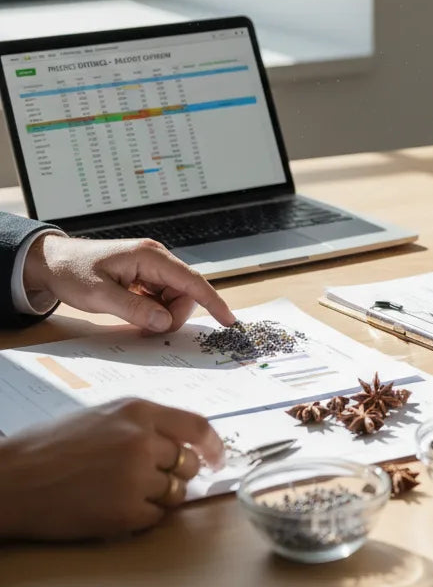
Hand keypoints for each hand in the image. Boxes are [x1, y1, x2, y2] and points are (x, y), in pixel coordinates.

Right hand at [0, 398, 223, 540]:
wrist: (11, 480)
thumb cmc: (52, 447)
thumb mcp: (104, 417)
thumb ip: (146, 425)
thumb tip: (184, 443)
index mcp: (139, 412)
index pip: (197, 427)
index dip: (214, 446)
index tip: (218, 459)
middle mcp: (143, 441)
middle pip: (187, 464)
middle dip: (177, 475)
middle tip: (151, 479)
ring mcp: (135, 478)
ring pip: (175, 493)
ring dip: (160, 497)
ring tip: (123, 492)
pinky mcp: (124, 512)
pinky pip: (156, 518)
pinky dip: (142, 517)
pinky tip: (113, 508)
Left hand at [23, 234, 235, 332]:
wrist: (50, 262)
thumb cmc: (71, 272)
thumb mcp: (99, 295)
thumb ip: (135, 309)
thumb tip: (165, 322)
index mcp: (150, 257)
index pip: (192, 281)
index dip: (212, 301)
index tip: (228, 320)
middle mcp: (156, 259)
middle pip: (185, 292)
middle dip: (174, 314)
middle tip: (151, 330)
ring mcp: (150, 267)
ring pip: (174, 297)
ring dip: (163, 314)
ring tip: (138, 321)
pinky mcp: (144, 276)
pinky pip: (161, 296)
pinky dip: (154, 310)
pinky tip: (137, 314)